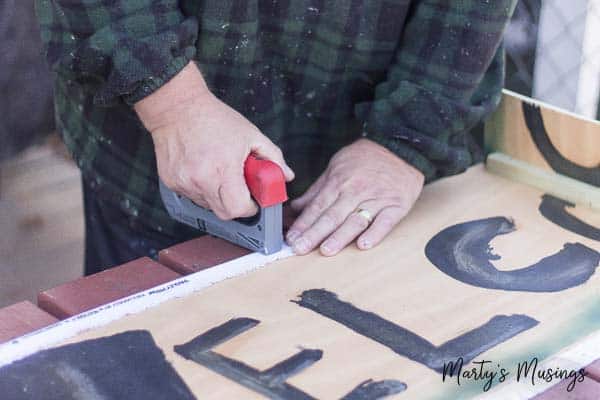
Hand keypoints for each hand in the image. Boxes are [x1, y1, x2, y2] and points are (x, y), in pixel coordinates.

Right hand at [135, 62, 293, 219]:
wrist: (177, 107)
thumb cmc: (215, 119)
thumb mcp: (251, 134)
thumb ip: (273, 157)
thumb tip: (287, 175)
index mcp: (223, 168)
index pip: (238, 208)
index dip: (249, 208)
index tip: (252, 200)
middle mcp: (201, 179)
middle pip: (223, 214)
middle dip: (236, 206)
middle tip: (239, 189)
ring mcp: (184, 182)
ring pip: (207, 205)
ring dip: (218, 196)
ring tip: (219, 172)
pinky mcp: (171, 182)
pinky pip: (192, 196)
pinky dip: (201, 189)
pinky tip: (203, 169)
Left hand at [286, 138, 423, 255]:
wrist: (401, 147)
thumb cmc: (366, 158)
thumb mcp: (336, 166)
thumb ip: (317, 189)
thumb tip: (296, 207)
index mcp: (339, 181)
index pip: (317, 206)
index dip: (303, 224)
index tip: (290, 238)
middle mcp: (356, 191)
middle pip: (332, 216)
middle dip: (314, 234)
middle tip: (299, 249)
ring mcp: (377, 199)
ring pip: (355, 221)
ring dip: (340, 237)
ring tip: (326, 250)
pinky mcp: (397, 205)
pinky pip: (385, 222)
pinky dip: (375, 234)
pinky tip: (363, 245)